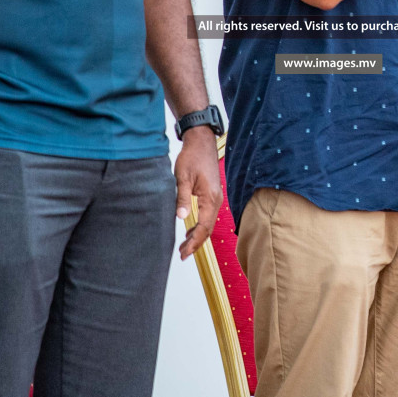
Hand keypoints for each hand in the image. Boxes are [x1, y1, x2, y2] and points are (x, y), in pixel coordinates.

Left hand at [174, 125, 221, 259]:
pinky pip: (207, 215)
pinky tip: (190, 229)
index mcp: (211, 198)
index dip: (194, 243)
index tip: (185, 253)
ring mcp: (215, 197)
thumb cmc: (193, 156)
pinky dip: (199, 225)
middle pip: (208, 229)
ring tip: (184, 246)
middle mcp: (216, 200)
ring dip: (197, 235)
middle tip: (183, 254)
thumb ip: (182, 198)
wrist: (201, 141)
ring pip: (208, 223)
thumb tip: (180, 218)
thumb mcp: (183, 177)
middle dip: (196, 243)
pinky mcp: (212, 194)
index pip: (204, 228)